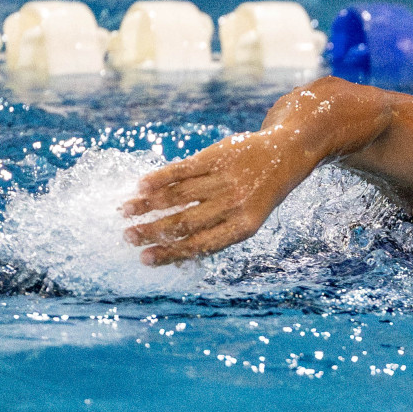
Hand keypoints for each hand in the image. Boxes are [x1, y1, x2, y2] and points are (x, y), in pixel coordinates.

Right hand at [121, 128, 317, 265]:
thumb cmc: (260, 194)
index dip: (169, 253)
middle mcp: (234, 204)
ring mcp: (225, 179)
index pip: (199, 245)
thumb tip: (175, 256)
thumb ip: (216, 233)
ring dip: (147, 204)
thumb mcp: (248, 218)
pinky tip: (140, 186)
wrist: (287, 153)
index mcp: (243, 227)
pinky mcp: (217, 156)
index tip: (144, 258)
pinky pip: (181, 169)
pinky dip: (159, 178)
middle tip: (127, 237)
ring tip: (126, 210)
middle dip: (152, 231)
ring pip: (178, 195)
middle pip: (184, 222)